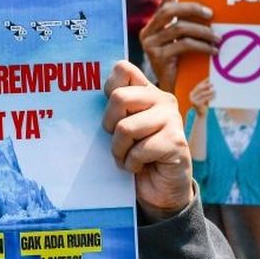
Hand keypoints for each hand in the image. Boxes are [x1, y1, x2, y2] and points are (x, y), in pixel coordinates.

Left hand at [103, 60, 194, 221]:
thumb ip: (114, 109)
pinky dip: (132, 164)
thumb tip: (83, 94)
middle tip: (118, 140)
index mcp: (146, 91)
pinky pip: (139, 150)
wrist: (160, 189)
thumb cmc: (135, 155)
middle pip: (119, 97)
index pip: (123, 69)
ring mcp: (172, 118)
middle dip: (109, 125)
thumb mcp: (120, 127)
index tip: (112, 113)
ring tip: (128, 157)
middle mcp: (162, 99)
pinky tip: (140, 167)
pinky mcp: (176, 141)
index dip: (108, 89)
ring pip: (125, 127)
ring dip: (119, 150)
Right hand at [139, 0, 219, 91]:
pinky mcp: (157, 57)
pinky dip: (201, 46)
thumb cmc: (183, 67)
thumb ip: (191, 28)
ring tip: (218, 38)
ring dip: (202, 32)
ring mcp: (150, 44)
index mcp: (155, 25)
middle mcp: (148, 32)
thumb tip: (212, 13)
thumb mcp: (186, 43)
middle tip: (211, 15)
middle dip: (192, 8)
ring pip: (178, 28)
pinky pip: (182, 44)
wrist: (173, 93)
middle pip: (169, 10)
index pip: (165, 1)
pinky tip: (214, 51)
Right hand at [189, 78, 215, 118]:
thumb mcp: (203, 97)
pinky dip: (210, 97)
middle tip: (213, 84)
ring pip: (202, 94)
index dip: (204, 81)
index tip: (210, 78)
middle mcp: (191, 96)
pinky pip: (204, 99)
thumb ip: (205, 92)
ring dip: (209, 91)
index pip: (198, 85)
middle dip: (206, 85)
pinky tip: (214, 96)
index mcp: (192, 93)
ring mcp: (193, 100)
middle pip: (199, 88)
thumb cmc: (204, 104)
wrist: (201, 115)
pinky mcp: (196, 104)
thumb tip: (211, 84)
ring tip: (215, 90)